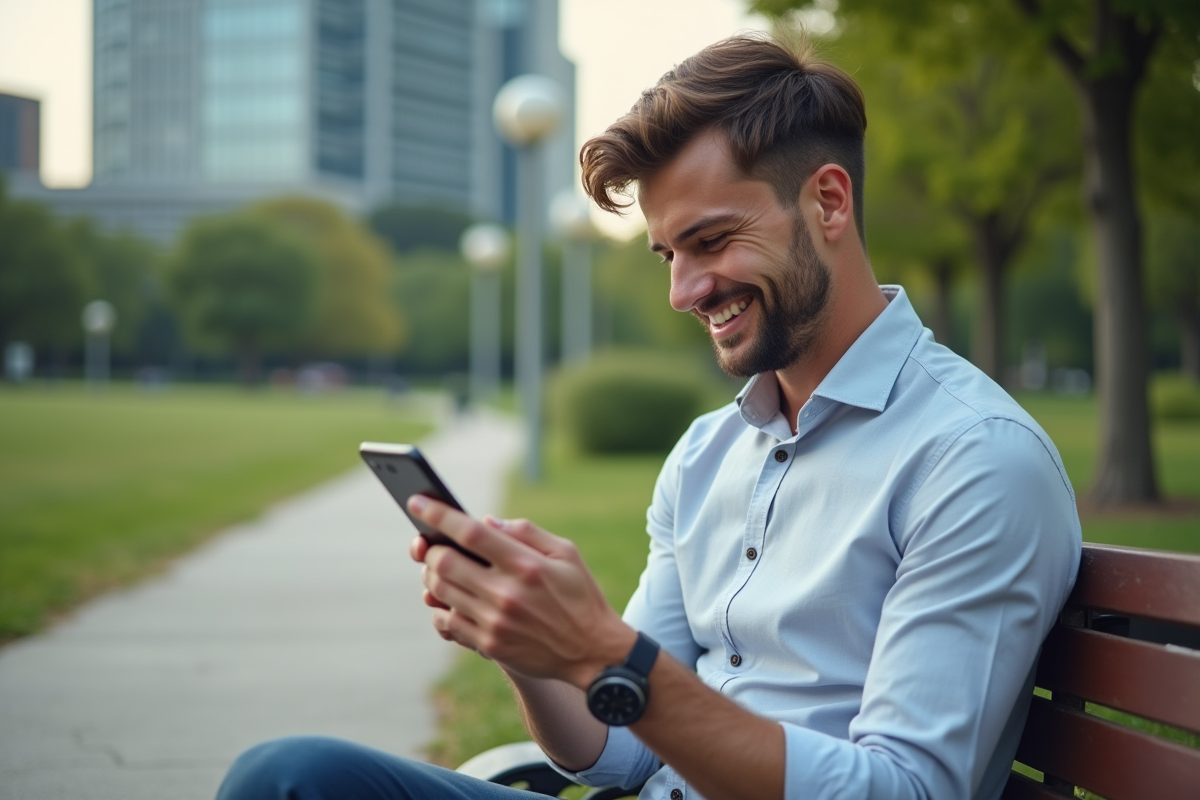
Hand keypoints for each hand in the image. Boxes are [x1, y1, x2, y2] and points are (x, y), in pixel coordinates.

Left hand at [406, 495, 634, 687]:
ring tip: (440, 570)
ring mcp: (495, 622)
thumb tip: (485, 521)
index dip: (439, 514)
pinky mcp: (490, 645)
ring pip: (440, 592)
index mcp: (526, 564)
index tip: (417, 501)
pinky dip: (439, 608)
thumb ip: (525, 532)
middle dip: (431, 549)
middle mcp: (507, 593)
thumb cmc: (580, 596)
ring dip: (431, 576)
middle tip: (432, 545)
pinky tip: (450, 601)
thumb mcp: (566, 553)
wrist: (593, 652)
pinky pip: (447, 623)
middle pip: (445, 563)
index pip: (471, 533)